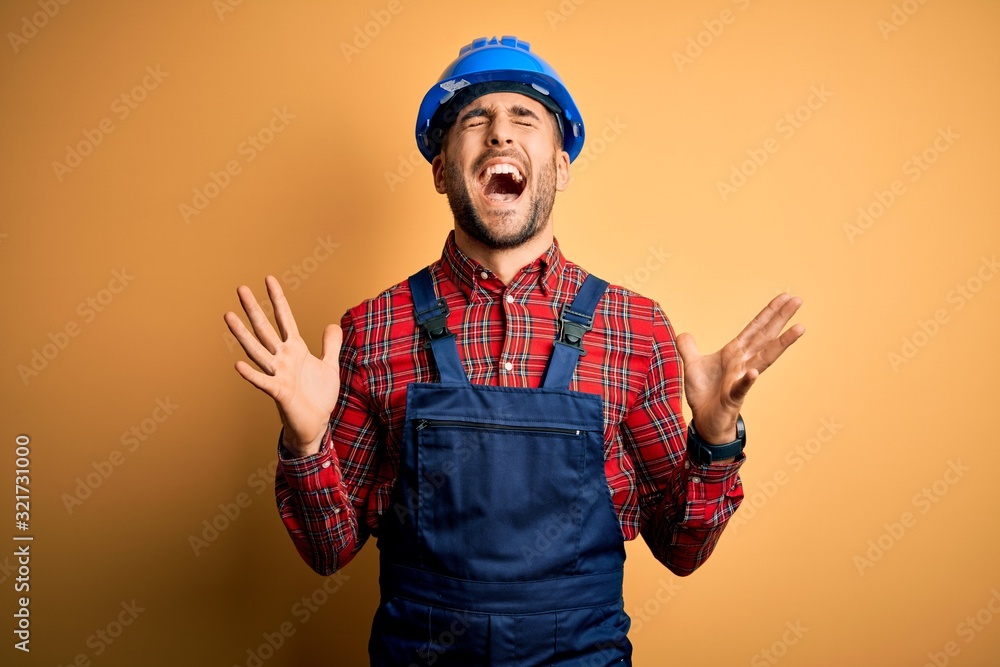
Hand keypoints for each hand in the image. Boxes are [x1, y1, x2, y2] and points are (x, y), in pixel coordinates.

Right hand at [224, 275, 341, 457]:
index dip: (277, 299)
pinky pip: (263, 381)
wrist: (316, 424)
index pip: (284, 318)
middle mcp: (283, 358)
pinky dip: (251, 374)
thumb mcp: (329, 366)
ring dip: (243, 334)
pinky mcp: (279, 392)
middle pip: (265, 329)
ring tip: (228, 316)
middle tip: (239, 288)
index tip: (268, 279)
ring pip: (258, 350)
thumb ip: (330, 345)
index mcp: (295, 349)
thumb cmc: (318, 396)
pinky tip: (238, 364)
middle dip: (253, 309)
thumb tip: (332, 324)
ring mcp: (278, 374)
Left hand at [676, 293, 803, 443]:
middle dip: (781, 318)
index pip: (754, 328)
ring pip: (764, 358)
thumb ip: (689, 348)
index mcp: (734, 352)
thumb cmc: (704, 394)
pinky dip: (748, 380)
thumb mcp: (692, 366)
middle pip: (765, 336)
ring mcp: (741, 379)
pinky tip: (754, 372)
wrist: (705, 421)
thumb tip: (684, 333)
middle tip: (798, 300)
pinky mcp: (733, 396)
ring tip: (799, 329)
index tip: (785, 296)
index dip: (768, 312)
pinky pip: (741, 387)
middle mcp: (743, 363)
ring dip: (781, 344)